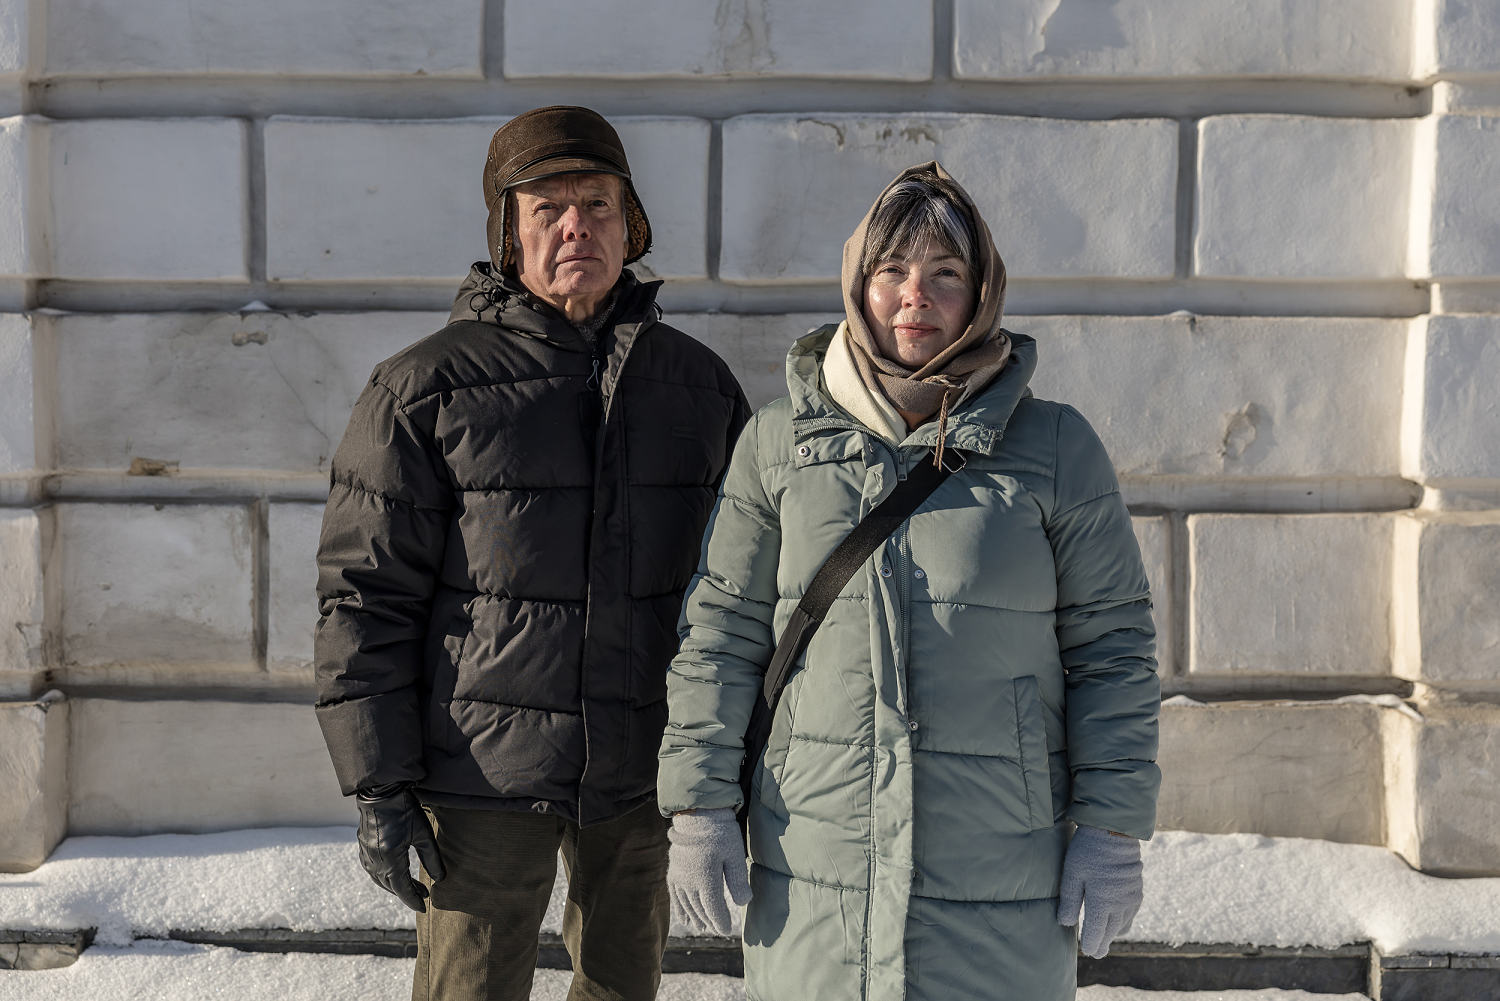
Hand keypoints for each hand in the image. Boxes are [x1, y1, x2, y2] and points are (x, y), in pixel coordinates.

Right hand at [355, 785, 445, 911]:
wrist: (381, 791)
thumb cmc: (405, 810)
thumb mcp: (423, 834)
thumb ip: (431, 859)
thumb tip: (440, 879)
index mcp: (389, 860)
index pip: (401, 888)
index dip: (413, 900)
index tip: (424, 907)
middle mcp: (374, 861)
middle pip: (390, 886)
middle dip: (407, 893)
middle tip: (423, 895)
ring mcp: (366, 855)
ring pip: (380, 879)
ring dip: (396, 885)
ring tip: (413, 886)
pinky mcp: (363, 847)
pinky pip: (373, 870)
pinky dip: (386, 876)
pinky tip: (396, 872)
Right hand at [667, 808, 751, 934]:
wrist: (697, 814)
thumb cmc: (720, 833)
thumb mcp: (735, 855)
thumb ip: (738, 881)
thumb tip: (743, 903)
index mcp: (706, 881)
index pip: (713, 910)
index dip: (720, 922)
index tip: (727, 930)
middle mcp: (690, 883)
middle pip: (700, 910)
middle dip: (710, 921)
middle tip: (718, 928)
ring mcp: (679, 878)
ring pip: (687, 905)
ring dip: (695, 918)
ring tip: (702, 927)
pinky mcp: (673, 871)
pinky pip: (675, 896)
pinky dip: (679, 909)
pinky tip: (684, 918)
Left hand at [1056, 825, 1142, 958]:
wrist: (1114, 832)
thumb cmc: (1088, 852)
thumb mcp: (1072, 875)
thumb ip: (1069, 901)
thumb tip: (1066, 923)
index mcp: (1102, 904)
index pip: (1096, 934)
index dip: (1090, 945)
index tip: (1086, 950)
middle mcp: (1120, 906)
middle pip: (1110, 933)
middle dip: (1102, 943)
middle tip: (1096, 952)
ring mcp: (1131, 899)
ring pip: (1123, 926)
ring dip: (1113, 933)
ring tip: (1104, 937)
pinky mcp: (1137, 891)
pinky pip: (1131, 915)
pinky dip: (1123, 922)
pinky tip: (1116, 920)